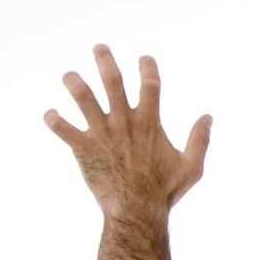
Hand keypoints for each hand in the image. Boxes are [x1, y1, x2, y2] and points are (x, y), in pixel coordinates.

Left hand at [44, 44, 211, 219]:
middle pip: (112, 80)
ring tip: (69, 76)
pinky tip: (50, 115)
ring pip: (82, 96)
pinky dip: (53, 120)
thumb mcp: (191, 167)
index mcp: (149, 123)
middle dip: (104, 59)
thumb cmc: (165, 192)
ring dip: (74, 82)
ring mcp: (101, 133)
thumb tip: (209, 117)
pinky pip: (62, 128)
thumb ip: (200, 140)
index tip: (144, 58)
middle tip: (99, 48)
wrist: (137, 211)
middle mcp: (123, 121)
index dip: (148, 67)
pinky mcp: (83, 148)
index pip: (150, 84)